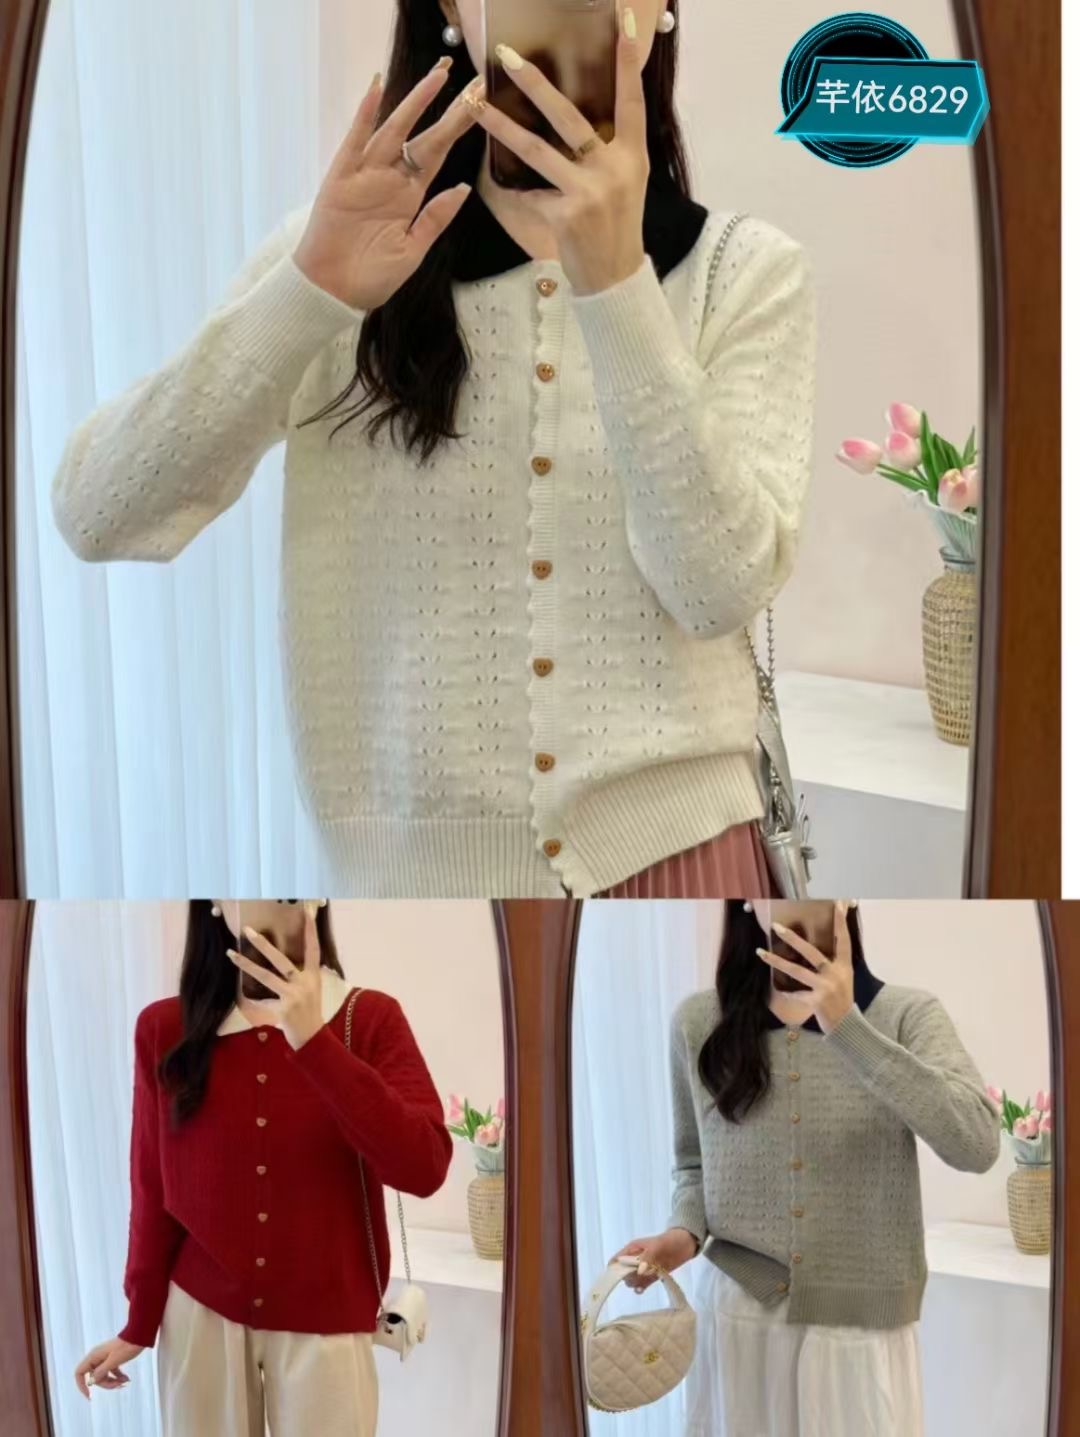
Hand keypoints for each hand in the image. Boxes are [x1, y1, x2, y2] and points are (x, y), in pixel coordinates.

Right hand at [74, 1338, 143, 1397]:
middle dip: (106, 1384)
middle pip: (94, 1377)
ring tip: (125, 1381)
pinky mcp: (113, 1359)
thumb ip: (101, 1371)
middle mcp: (97, 1357)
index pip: (79, 1372)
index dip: (81, 1385)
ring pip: (103, 1376)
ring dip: (113, 1381)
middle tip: (119, 1385)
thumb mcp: (114, 1361)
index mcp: (94, 1356)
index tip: (89, 1395)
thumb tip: (91, 1381)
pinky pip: (111, 1372)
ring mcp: (105, 1358)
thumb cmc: (127, 1346)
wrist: (139, 1335)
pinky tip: (127, 1379)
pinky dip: (118, 1377)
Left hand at [227, 909, 324, 1050]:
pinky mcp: (284, 1009)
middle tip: (247, 930)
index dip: (311, 930)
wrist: (313, 1038)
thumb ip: (300, 976)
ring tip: (230, 953)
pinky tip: (241, 998)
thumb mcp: (311, 990)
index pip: (314, 948)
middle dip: (263, 944)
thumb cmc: (310, 1012)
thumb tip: (282, 963)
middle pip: (281, 959)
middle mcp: (305, 982)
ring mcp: (294, 995)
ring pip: (265, 976)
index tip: (307, 912)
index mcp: (313, 976)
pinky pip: (261, 1001)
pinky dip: (252, 1001)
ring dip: (246, 964)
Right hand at [293, 61, 479, 309]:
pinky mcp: (341, 179)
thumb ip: (435, 218)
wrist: (334, 294)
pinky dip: (364, 115)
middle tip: (472, 80)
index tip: (481, 104)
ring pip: (394, 130)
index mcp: (409, 195)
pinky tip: (376, 89)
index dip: (459, 129)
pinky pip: (354, 141)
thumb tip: (464, 187)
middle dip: (447, 109)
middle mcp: (390, 179)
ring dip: (415, 103)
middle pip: (424, 136)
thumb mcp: (413, 250)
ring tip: (439, 76)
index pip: (439, 153)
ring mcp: (365, 175)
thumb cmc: (372, 277)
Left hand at [468, 8, 648, 293]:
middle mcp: (615, 168)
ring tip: (475, 105)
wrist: (615, 279)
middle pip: (570, 116)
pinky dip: (513, 189)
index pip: (632, 99)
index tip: (624, 22)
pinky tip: (493, 180)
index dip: (628, 61)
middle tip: (508, 56)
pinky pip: (529, 193)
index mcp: (634, 155)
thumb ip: (610, 149)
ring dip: (501, 126)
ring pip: (537, 149)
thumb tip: (578, 114)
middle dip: (536, 85)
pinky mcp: (566, 215)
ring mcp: (590, 191)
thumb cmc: (616, 227)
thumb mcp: (626, 182)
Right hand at [611, 1228, 698, 1293]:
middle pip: (623, 1273)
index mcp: (632, 1249)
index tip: (615, 1279)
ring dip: (635, 1283)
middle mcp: (635, 1259)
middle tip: (638, 1276)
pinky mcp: (652, 1276)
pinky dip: (640, 1288)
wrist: (685, 1244)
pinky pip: (642, 1284)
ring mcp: (643, 1269)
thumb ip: (647, 1258)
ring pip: (632, 1280)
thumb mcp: (657, 1246)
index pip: (616, 1260)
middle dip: (627, 1277)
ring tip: (643, 1282)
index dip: (613, 1270)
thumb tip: (638, 1272)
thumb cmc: (669, 1241)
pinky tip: (642, 1289)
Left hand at [757, 901, 855, 1034]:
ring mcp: (824, 988)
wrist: (847, 1026)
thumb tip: (825, 941)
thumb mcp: (845, 977)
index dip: (841, 922)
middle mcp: (835, 974)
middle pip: (811, 953)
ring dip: (776, 961)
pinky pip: (795, 994)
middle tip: (776, 926)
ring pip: (796, 971)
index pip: (843, 940)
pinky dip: (784, 994)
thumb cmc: (843, 998)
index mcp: (844, 966)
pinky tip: (773, 992)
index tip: (838, 903)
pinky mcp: (815, 1002)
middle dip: (793, 939)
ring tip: (760, 952)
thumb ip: (834, 961)